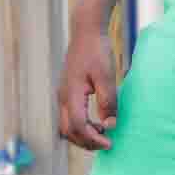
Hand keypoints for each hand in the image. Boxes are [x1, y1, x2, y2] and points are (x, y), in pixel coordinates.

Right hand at [58, 29, 120, 150]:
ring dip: (83, 135)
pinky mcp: (68, 92)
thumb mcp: (107, 76)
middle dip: (87, 142)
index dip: (93, 139)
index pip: (78, 126)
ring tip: (103, 133)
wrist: (86, 31)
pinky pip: (70, 117)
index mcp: (71, 94)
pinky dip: (81, 126)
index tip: (110, 143)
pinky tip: (97, 123)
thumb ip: (108, 101)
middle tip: (107, 143)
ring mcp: (63, 95)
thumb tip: (111, 125)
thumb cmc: (97, 50)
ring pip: (67, 126)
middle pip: (69, 131)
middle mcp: (63, 97)